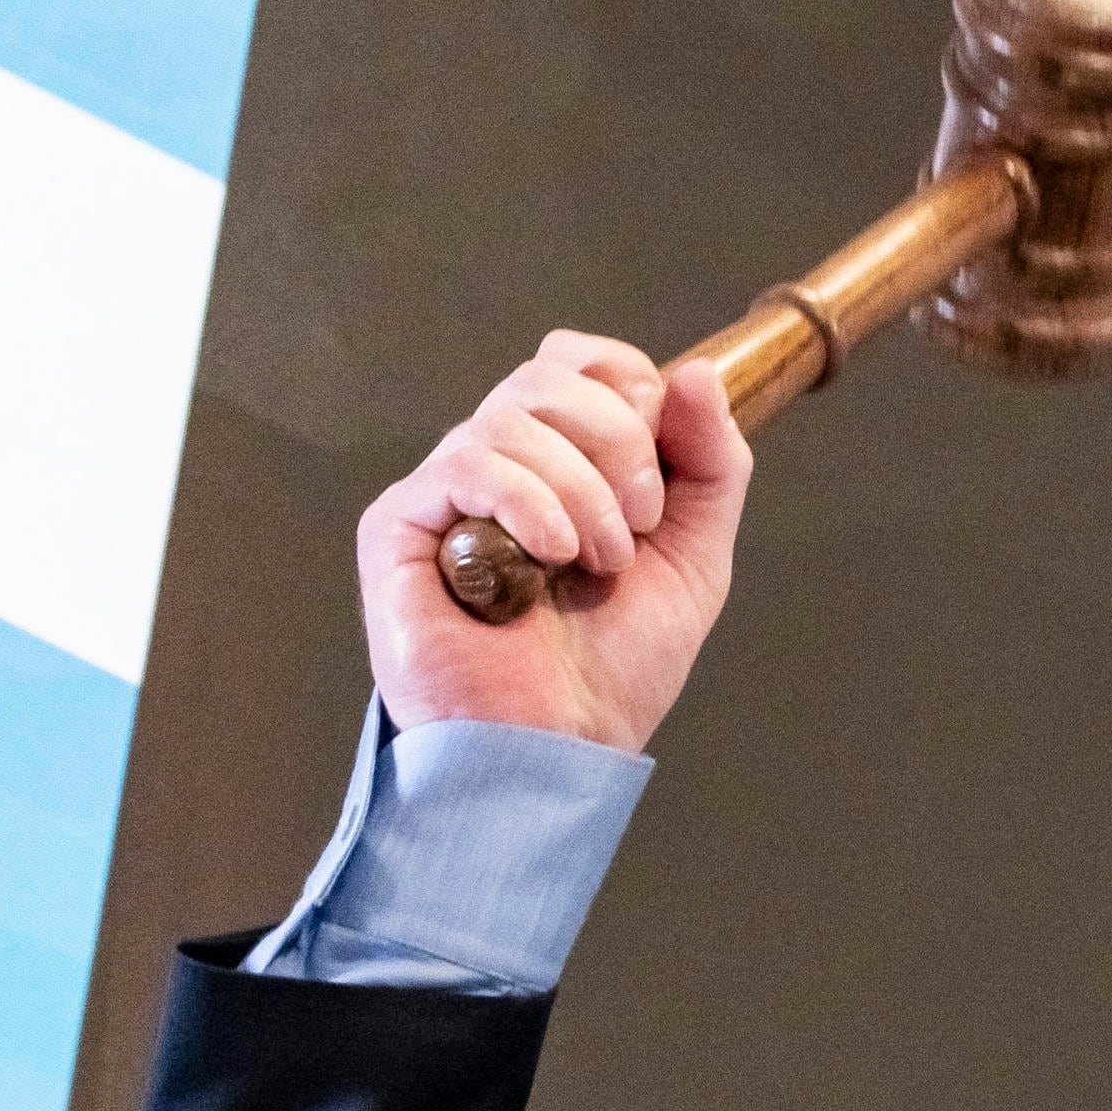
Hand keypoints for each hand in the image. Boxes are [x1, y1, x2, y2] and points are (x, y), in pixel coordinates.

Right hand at [353, 330, 752, 751]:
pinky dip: (529, 502)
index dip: (632, 392)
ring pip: (512, 417)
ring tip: (595, 564)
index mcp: (562, 460)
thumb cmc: (613, 669)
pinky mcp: (401, 523)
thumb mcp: (694, 559)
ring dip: (581, 491)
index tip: (659, 480)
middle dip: (618, 444)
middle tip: (636, 527)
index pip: (583, 361)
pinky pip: (468, 462)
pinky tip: (550, 557)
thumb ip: (710, 466)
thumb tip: (695, 371)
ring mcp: (447, 490)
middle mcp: (499, 463)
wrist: (557, 749)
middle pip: (549, 376)